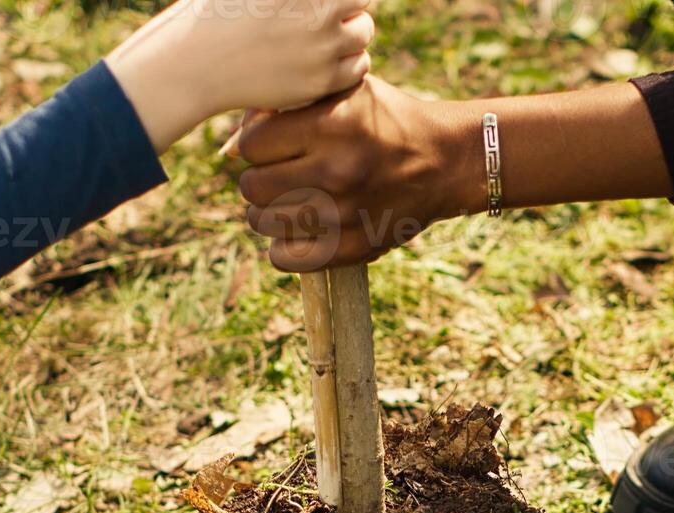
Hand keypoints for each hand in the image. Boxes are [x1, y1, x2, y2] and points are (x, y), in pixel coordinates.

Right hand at [107, 0, 374, 153]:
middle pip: (361, 1)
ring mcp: (323, 48)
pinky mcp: (321, 81)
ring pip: (363, 34)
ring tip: (323, 36)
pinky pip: (357, 68)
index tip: (326, 3)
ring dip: (349, 33)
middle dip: (346, 6)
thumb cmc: (221, 12)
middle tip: (324, 14)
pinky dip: (348, 62)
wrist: (200, 62)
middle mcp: (318, 13)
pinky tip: (325, 59)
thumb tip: (311, 1)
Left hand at [236, 76, 485, 270]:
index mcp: (332, 125)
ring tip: (286, 202)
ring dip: (267, 213)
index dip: (256, 144)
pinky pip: (286, 259)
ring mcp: (345, 214)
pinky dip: (282, 248)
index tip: (272, 146)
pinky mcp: (353, 248)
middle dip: (258, 180)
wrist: (444, 162)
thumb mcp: (344, 92)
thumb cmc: (384, 120)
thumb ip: (288, 105)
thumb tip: (230, 147)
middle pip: (252, 187)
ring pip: (263, 223)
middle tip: (277, 176)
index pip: (251, 146)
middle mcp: (338, 170)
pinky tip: (296, 232)